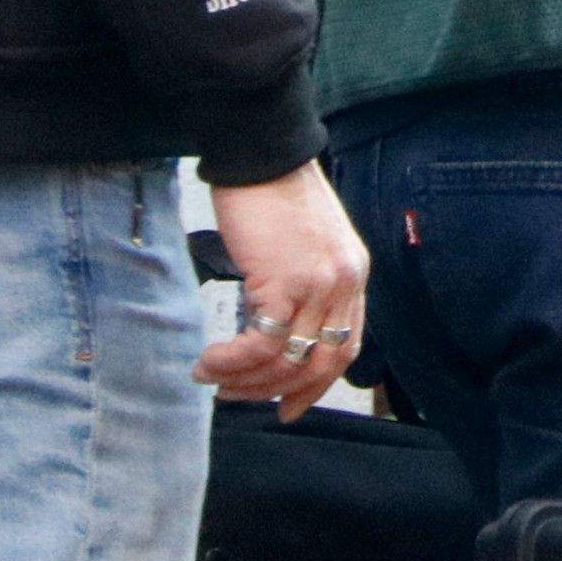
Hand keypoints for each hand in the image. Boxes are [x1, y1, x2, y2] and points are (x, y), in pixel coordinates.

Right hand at [197, 161, 370, 420]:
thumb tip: (276, 325)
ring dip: (246, 380)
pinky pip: (261, 342)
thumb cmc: (272, 193)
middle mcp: (344, 283)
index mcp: (352, 275)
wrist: (262, 153)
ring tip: (211, 378)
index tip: (287, 407)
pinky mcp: (286, 281)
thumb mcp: (305, 243)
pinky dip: (232, 361)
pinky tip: (209, 360)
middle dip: (275, 391)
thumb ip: (306, 282)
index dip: (316, 385)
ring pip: (287, 360)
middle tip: (236, 395)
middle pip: (320, 363)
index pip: (346, 348)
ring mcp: (319, 284)